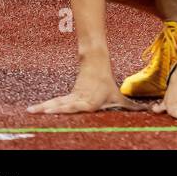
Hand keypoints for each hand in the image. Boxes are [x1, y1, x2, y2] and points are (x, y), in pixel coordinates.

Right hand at [28, 69, 142, 114]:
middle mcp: (78, 100)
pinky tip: (33, 110)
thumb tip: (145, 111)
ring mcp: (71, 97)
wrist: (95, 63)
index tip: (60, 111)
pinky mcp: (67, 96)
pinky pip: (54, 102)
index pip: (77, 106)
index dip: (69, 109)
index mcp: (89, 102)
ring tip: (31, 111)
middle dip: (51, 110)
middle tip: (38, 112)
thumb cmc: (106, 83)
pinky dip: (44, 106)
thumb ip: (129, 106)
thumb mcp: (118, 96)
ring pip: (56, 103)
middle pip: (63, 106)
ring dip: (44, 108)